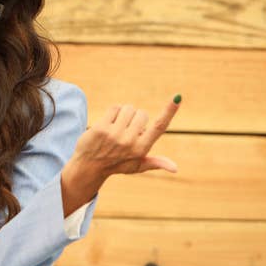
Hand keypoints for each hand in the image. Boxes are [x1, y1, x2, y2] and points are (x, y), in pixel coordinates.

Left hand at [61, 95, 180, 214]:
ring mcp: (114, 135)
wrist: (88, 166)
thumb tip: (176, 168)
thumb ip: (156, 163)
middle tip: (126, 130)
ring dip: (124, 113)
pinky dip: (113, 112)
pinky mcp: (101, 128)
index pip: (159, 127)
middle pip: (142, 113)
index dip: (169, 111)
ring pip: (128, 108)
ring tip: (117, 127)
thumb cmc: (116, 164)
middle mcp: (129, 142)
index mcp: (141, 149)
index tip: (177, 97)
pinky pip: (114, 108)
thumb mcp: (137, 166)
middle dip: (136, 118)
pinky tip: (108, 123)